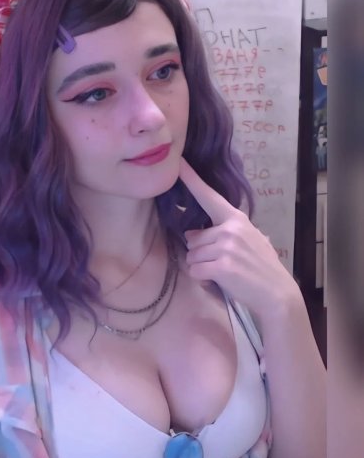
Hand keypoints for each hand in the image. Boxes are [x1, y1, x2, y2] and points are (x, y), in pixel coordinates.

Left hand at [179, 158, 297, 317]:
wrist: (277, 294)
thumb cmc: (262, 268)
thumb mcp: (247, 242)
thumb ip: (221, 234)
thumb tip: (191, 235)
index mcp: (236, 219)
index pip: (209, 197)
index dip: (192, 180)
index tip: (180, 164)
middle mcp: (229, 229)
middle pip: (193, 240)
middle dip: (200, 254)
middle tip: (222, 264)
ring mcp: (226, 247)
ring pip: (192, 257)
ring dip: (201, 268)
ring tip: (223, 273)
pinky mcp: (222, 266)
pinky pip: (195, 271)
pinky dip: (202, 279)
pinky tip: (219, 282)